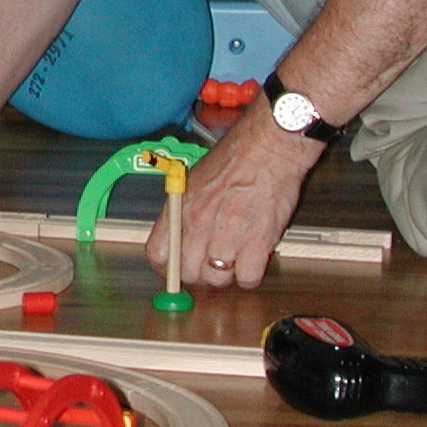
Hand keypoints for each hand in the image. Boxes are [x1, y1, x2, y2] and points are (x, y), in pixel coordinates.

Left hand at [144, 110, 320, 288]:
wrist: (269, 147)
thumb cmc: (235, 158)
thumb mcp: (194, 180)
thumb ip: (184, 211)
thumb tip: (181, 239)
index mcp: (179, 208)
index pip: (157, 253)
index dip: (165, 268)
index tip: (174, 270)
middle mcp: (199, 224)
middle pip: (187, 274)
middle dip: (198, 274)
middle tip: (210, 264)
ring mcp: (227, 236)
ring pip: (217, 280)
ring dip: (226, 275)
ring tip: (235, 258)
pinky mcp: (257, 242)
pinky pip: (247, 278)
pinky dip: (250, 275)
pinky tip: (253, 259)